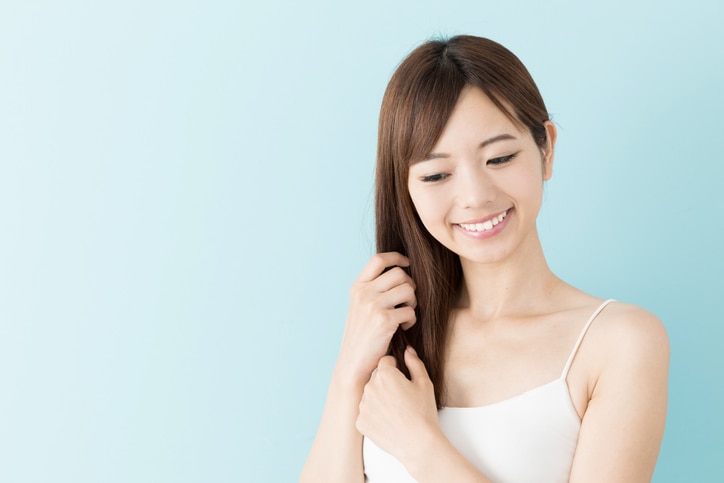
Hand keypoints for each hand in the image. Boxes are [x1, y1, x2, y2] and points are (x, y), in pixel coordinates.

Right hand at [336, 252, 416, 384]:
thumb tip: (400, 272)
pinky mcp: (383, 320)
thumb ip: (373, 289)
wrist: (353, 363)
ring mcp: (372, 305)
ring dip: (413, 303)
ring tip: (405, 315)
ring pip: (408, 289)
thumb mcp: (360, 307)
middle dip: (410, 286)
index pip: (378, 259)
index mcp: (357, 287)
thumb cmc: (362, 335)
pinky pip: (410, 311)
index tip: (407, 263)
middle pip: (399, 273)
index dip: (397, 257)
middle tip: (407, 302)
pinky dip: (411, 319)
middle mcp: (363, 293)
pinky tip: (403, 328)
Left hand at [356, 346, 440, 468]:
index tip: (402, 380)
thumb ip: (414, 363)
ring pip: (370, 395)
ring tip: (396, 412)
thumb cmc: (423, 413)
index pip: (385, 361)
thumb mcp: (424, 383)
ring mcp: (363, 406)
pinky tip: (388, 422)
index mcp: (385, 375)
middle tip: (401, 398)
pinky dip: (374, 415)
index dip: (396, 369)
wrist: (418, 444)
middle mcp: (370, 387)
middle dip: (386, 384)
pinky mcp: (360, 422)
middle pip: (376, 378)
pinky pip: (365, 412)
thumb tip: (408, 350)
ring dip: (378, 399)